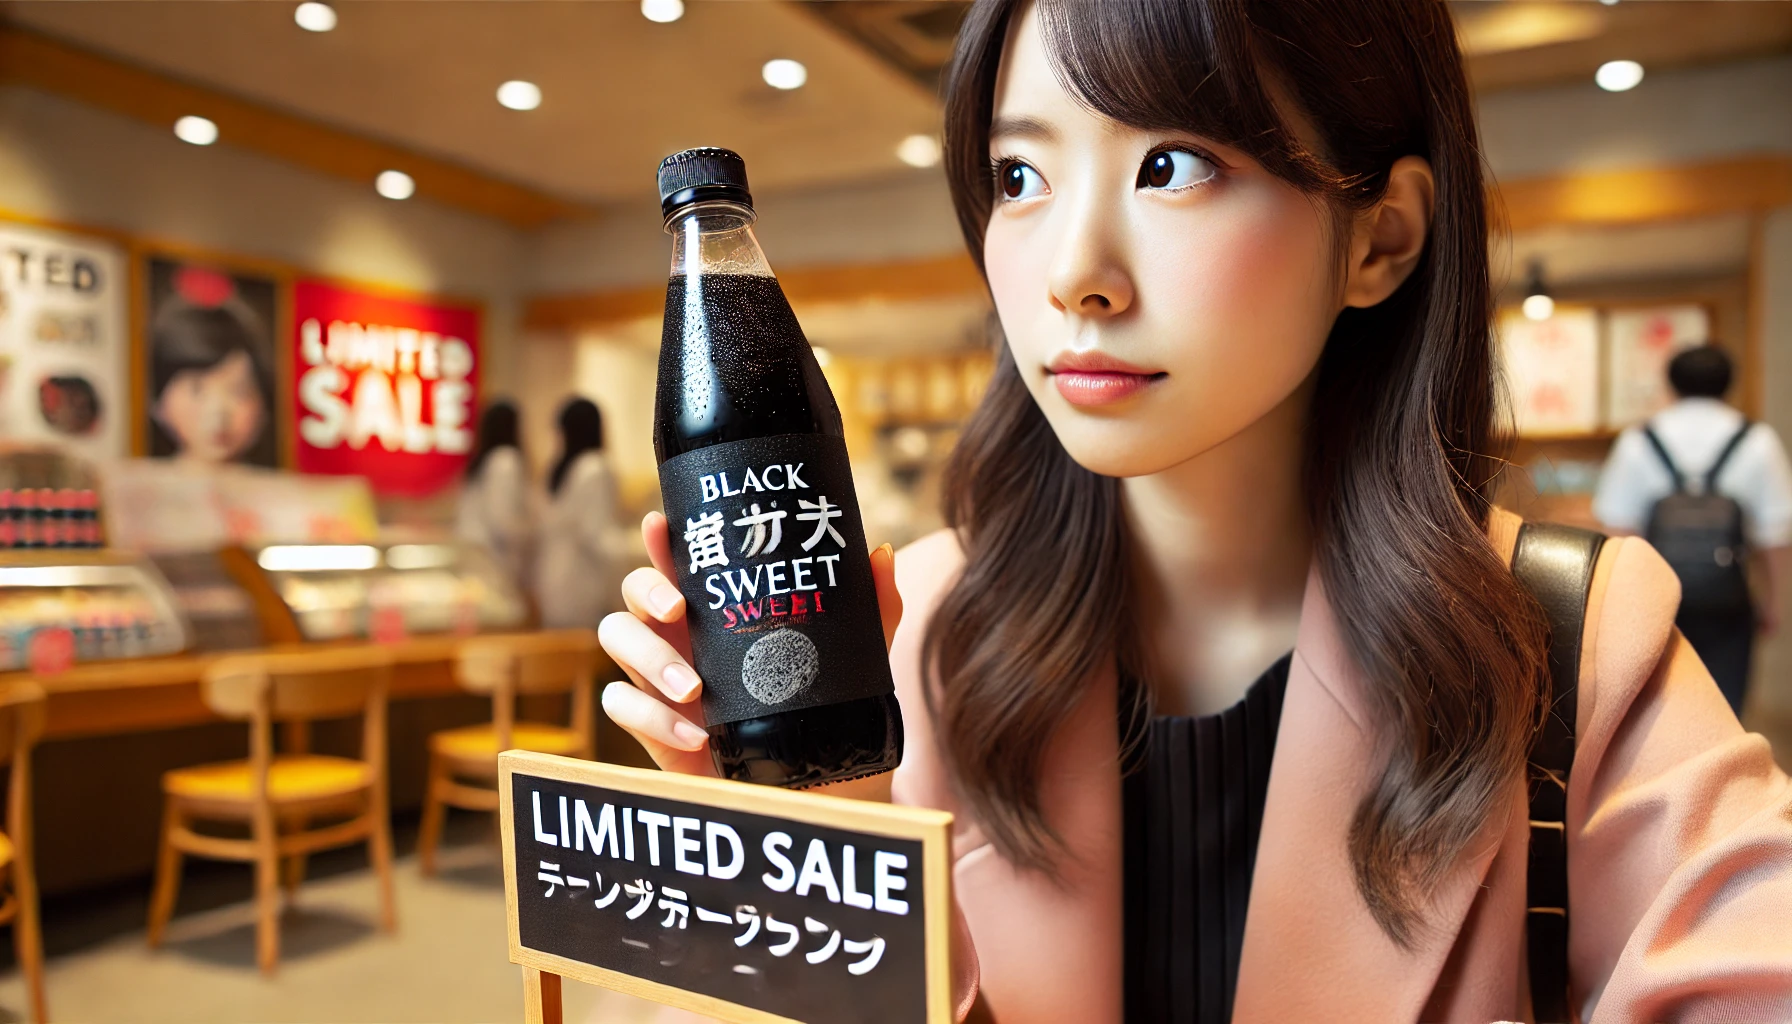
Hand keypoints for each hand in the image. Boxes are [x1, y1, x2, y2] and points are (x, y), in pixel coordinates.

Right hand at [599, 511, 903, 778]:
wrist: (816, 793)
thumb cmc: (825, 720)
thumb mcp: (853, 665)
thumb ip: (871, 612)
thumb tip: (881, 553)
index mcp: (719, 613)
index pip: (679, 564)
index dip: (662, 540)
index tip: (660, 525)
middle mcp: (682, 637)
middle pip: (633, 591)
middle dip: (647, 591)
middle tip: (679, 610)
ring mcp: (660, 680)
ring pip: (615, 638)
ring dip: (648, 657)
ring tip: (693, 687)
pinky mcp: (653, 727)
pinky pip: (620, 705)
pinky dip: (652, 717)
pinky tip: (694, 734)